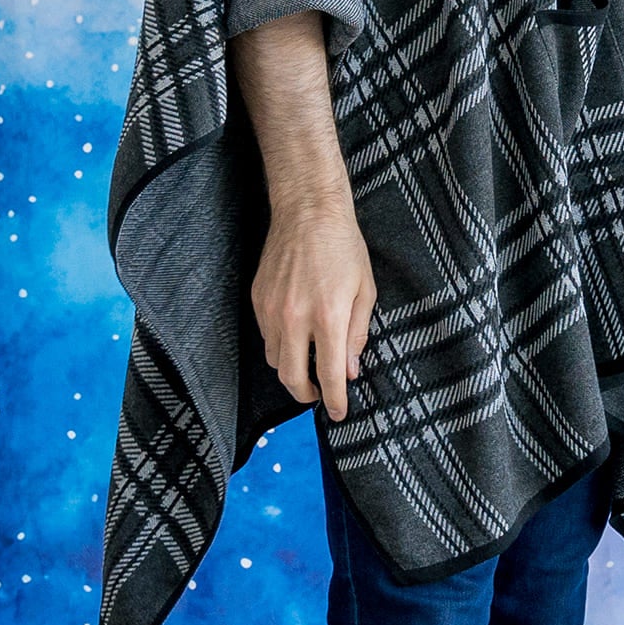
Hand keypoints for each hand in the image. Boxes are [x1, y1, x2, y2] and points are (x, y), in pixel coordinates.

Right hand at [251, 199, 376, 422]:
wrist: (308, 211)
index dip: (335, 401)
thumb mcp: (365, 290)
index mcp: (328, 317)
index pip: (329, 376)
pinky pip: (265, 336)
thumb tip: (350, 371)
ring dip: (291, 370)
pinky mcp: (258, 299)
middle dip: (307, 395)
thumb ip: (357, 334)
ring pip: (274, 360)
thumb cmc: (344, 247)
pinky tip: (295, 335)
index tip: (338, 412)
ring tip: (308, 363)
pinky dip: (280, 345)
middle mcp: (295, 318)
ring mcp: (272, 309)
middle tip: (319, 395)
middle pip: (291, 378)